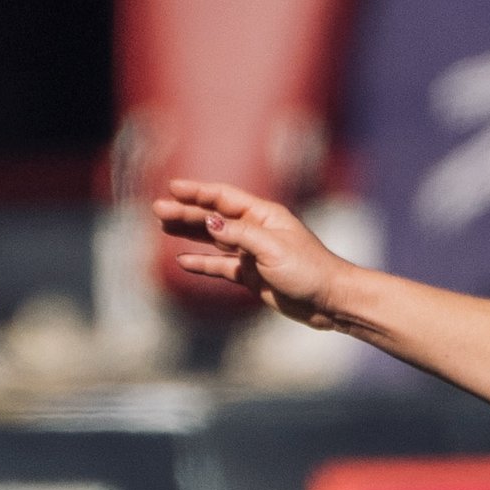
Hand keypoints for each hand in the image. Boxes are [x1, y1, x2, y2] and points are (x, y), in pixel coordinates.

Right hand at [152, 180, 353, 324]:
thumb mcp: (272, 248)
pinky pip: (222, 267)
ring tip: (163, 227)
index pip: (224, 198)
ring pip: (214, 241)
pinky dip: (204, 264)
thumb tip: (209, 223)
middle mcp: (256, 231)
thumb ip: (239, 235)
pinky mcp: (253, 277)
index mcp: (264, 216)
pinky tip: (183, 261)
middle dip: (186, 213)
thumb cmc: (310, 270)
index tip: (173, 188)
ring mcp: (253, 254)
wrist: (331, 302)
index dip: (198, 192)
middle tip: (158, 211)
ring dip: (190, 234)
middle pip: (214, 218)